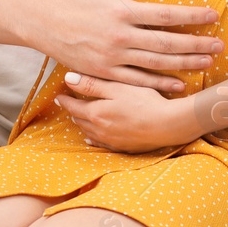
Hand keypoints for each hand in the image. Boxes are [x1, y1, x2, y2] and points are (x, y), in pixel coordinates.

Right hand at [43, 0, 221, 92]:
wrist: (45, 24)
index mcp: (122, 11)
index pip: (165, 15)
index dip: (191, 16)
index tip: (212, 15)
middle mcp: (120, 37)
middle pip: (167, 43)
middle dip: (197, 44)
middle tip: (220, 45)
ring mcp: (113, 58)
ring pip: (157, 63)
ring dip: (185, 64)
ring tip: (208, 62)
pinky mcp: (106, 73)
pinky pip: (138, 80)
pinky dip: (160, 83)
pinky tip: (179, 83)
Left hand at [57, 72, 197, 152]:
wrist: (168, 125)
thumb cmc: (144, 102)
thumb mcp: (118, 87)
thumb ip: (92, 84)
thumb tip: (68, 79)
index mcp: (96, 113)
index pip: (73, 106)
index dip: (65, 100)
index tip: (59, 96)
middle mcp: (99, 130)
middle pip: (79, 120)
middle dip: (73, 111)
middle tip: (69, 103)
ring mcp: (111, 141)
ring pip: (88, 132)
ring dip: (82, 124)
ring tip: (79, 117)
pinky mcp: (122, 147)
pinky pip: (100, 144)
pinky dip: (93, 138)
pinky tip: (91, 138)